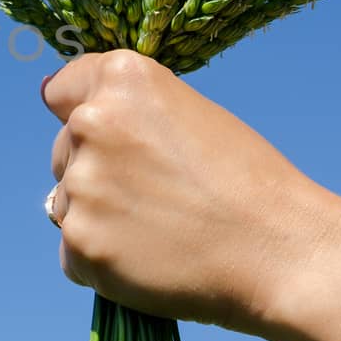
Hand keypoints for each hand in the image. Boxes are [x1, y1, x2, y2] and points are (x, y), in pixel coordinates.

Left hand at [43, 49, 329, 333]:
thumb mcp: (190, 115)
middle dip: (97, 171)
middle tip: (160, 194)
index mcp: (122, 80)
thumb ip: (130, 113)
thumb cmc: (247, 182)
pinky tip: (151, 260)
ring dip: (100, 218)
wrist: (278, 252)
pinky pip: (72, 252)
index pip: (61, 90)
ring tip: (163, 229)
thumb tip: (74, 121)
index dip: (85, 114)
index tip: (114, 138)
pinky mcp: (80, 243)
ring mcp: (81, 185)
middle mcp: (91, 123)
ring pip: (67, 203)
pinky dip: (103, 261)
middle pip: (63, 150)